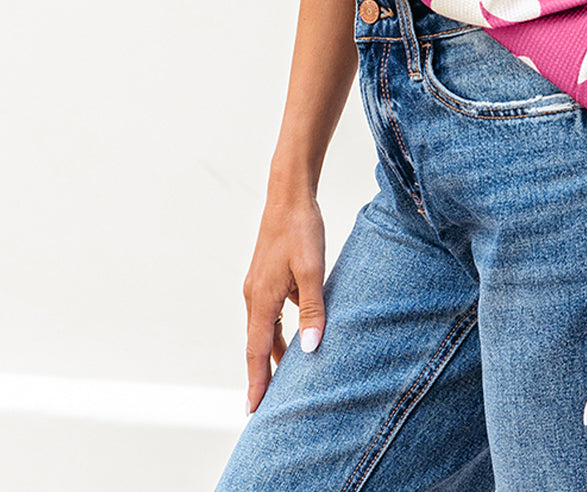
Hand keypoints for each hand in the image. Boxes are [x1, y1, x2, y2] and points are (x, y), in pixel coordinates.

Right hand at [242, 191, 325, 413]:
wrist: (289, 195)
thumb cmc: (301, 229)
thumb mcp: (312, 270)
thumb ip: (312, 309)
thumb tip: (310, 348)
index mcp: (261, 299)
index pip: (257, 351)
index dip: (257, 382)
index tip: (253, 411)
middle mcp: (254, 296)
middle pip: (256, 345)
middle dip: (261, 375)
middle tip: (265, 407)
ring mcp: (258, 286)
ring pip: (264, 329)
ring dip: (272, 353)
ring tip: (283, 379)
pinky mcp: (267, 278)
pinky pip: (271, 314)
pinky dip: (278, 332)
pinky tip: (295, 338)